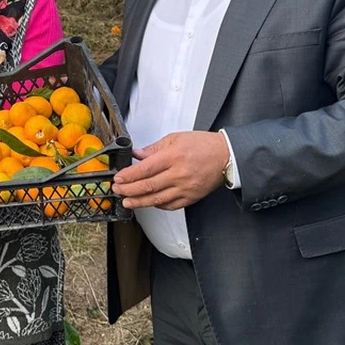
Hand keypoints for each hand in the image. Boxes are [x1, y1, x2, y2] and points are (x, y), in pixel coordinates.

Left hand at [112, 131, 228, 209]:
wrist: (226, 156)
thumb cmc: (203, 145)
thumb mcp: (176, 138)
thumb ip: (154, 148)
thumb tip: (137, 155)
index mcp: (173, 157)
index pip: (145, 169)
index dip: (129, 176)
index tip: (119, 178)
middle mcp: (179, 174)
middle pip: (148, 186)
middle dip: (129, 190)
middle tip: (118, 190)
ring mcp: (185, 188)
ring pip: (157, 199)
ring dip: (139, 202)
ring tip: (127, 201)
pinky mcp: (191, 198)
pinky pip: (171, 205)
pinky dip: (157, 205)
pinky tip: (148, 203)